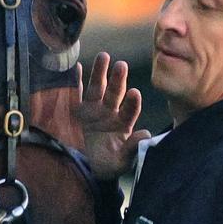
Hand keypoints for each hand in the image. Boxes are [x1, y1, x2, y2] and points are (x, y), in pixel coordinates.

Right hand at [76, 52, 151, 180]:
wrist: (90, 167)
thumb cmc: (110, 165)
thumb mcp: (122, 161)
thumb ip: (133, 148)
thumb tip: (145, 135)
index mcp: (124, 124)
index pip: (130, 110)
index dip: (132, 103)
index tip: (134, 93)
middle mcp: (111, 113)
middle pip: (115, 93)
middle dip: (118, 80)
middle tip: (121, 65)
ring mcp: (95, 111)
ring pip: (98, 89)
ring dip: (100, 73)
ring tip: (104, 56)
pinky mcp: (80, 112)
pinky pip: (78, 94)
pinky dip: (77, 81)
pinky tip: (77, 67)